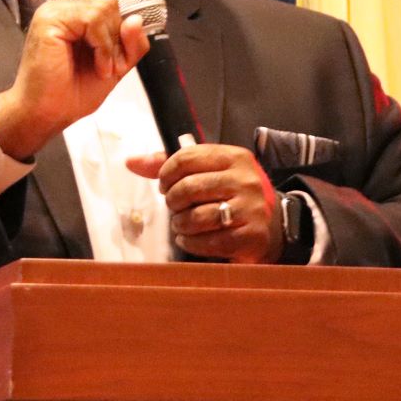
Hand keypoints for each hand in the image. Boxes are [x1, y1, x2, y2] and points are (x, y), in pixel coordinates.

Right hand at [0, 0, 149, 159]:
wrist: (44, 113)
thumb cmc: (71, 92)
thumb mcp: (113, 67)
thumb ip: (129, 44)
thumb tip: (135, 20)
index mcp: (73, 12)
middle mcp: (62, 6)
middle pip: (111, 0)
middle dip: (117, 37)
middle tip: (107, 66)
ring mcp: (55, 11)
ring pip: (106, 8)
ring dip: (110, 44)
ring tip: (99, 66)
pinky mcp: (52, 19)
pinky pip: (94, 20)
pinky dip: (103, 45)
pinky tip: (94, 62)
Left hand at [126, 144, 282, 262]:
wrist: (270, 227)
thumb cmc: (230, 195)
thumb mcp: (208, 173)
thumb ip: (169, 165)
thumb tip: (131, 162)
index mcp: (234, 156)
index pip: (186, 158)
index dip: (165, 174)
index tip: (164, 186)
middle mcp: (245, 179)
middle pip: (188, 188)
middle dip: (173, 201)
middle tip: (175, 208)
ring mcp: (251, 208)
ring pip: (197, 217)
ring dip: (180, 225)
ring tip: (182, 225)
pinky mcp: (252, 235)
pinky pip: (209, 242)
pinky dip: (191, 243)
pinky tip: (190, 240)